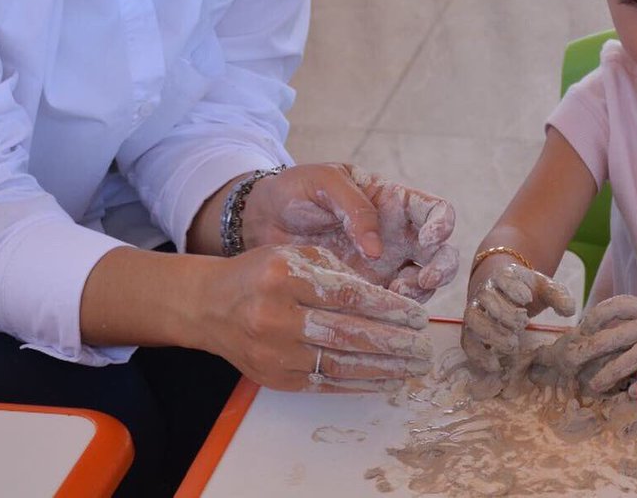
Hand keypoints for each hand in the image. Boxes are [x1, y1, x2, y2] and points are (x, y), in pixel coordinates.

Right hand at [199, 245, 433, 391]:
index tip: (417, 316)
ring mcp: (274, 352)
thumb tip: (387, 297)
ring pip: (339, 362)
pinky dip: (357, 383)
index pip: (348, 296)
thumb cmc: (262, 273)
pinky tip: (385, 380)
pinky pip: (323, 383)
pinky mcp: (274, 377)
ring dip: (383, 368)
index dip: (388, 307)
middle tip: (424, 347)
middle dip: (393, 343)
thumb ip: (339, 270)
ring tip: (413, 367)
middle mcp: (277, 316)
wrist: (212, 306)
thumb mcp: (298, 254)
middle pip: (347, 333)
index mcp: (286, 277)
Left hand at [242, 164, 459, 301]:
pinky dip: (394, 315)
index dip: (442, 223)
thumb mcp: (323, 182)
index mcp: (392, 202)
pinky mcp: (364, 292)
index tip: (430, 238)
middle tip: (424, 279)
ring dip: (420, 293)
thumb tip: (378, 247)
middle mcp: (396, 236)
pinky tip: (379, 316)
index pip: (435, 210)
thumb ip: (354, 206)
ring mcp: (384, 267)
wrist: (259, 222)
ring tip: (397, 299)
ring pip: (423, 283)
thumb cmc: (294, 191)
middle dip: (442, 267)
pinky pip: (391, 307)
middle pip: (440, 252)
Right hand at [462, 261, 574, 375]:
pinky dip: (478, 354)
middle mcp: (485, 291)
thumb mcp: (543, 288)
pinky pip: (467, 341)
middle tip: (523, 324)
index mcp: (504, 276)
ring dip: (491, 333)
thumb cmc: (526, 290)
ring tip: (512, 345)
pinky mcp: (471, 330)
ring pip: (473, 319)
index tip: (527, 298)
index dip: (513, 287)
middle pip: (487, 298)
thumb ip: (557, 295)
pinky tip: (495, 366)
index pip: (503, 278)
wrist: (502, 290)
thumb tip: (570, 310)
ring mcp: (475, 310)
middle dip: (504, 313)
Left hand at [532, 295, 636, 394]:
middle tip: (572, 360)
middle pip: (613, 334)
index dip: (594, 317)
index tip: (581, 329)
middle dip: (590, 348)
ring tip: (595, 385)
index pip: (614, 306)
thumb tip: (603, 332)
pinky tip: (627, 393)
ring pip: (628, 356)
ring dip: (609, 372)